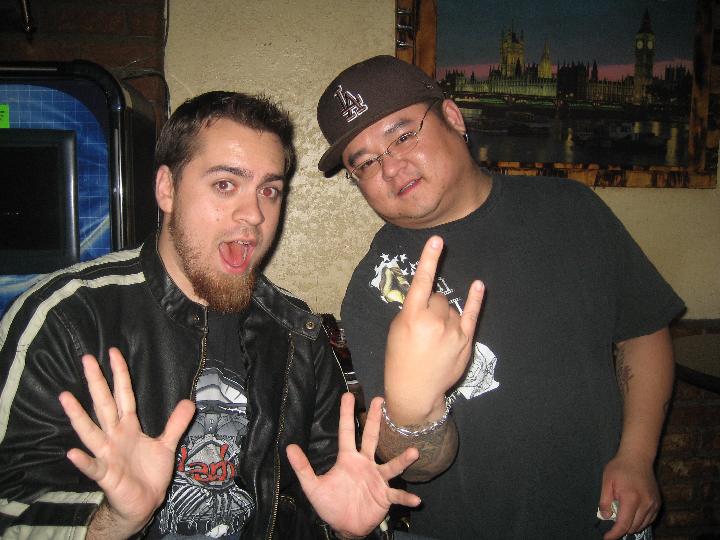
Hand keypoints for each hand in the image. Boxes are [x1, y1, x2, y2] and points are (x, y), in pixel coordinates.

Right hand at [58, 347, 194, 537]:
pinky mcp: (106, 475)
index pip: (123, 395)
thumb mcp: (167, 445)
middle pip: (104, 404)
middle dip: (97, 382)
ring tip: (65, 397)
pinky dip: (83, 461)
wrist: (144, 502)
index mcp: (128, 427)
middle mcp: (114, 436)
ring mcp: (107, 455)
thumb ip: (176, 424)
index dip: (120, 374)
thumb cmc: (149, 473)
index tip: (113, 353)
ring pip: (91, 431)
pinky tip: (72, 453)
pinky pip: (93, 467)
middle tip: (86, 359)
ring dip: (78, 416)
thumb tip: (189, 402)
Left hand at [286, 393, 419, 537]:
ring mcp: (377, 479)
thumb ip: (303, 467)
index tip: (348, 395)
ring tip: (413, 452)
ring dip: (402, 460)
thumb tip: (289, 447)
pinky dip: (405, 497)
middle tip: (381, 400)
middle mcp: (365, 464)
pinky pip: (396, 495)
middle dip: (375, 420)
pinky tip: (416, 499)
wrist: (344, 526)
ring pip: (391, 466)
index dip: (346, 414)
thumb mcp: (313, 486)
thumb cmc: (330, 504)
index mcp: (348, 459)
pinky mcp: (384, 496)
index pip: (346, 432)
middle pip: (371, 438)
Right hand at [384, 235, 483, 423]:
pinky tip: (478, 286)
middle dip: (431, 305)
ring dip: (444, 315)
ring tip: (434, 337)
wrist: (415, 389)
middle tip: (423, 326)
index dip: (429, 259)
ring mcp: (452, 330)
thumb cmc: (400, 358)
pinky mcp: (466, 340)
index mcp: (411, 317)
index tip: (437, 240)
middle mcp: (434, 321)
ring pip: (451, 307)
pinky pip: (472, 314)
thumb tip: (429, 296)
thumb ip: (412, 309)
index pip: (421, 282)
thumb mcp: (396, 330)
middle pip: (438, 297)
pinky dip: (475, 299)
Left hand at [598, 451, 659, 539]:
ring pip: (642, 525)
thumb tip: (606, 517)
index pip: (623, 524)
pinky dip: (640, 521)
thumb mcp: (606, 481)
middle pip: (633, 527)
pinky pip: (649, 519)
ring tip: (621, 516)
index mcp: (631, 498)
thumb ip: (605, 501)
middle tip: (612, 522)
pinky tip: (632, 514)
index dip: (614, 534)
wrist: (638, 457)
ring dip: (631, 526)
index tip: (607, 538)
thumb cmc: (619, 467)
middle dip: (621, 529)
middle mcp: (645, 503)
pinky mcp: (658, 503)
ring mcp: (654, 504)